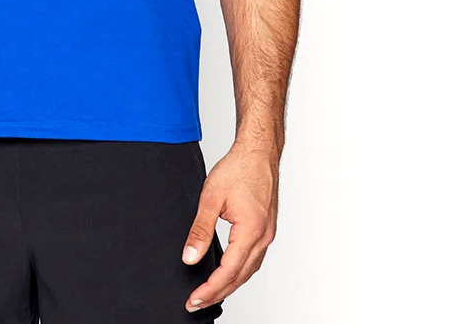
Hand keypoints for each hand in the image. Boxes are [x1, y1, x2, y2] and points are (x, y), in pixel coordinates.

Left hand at [180, 141, 278, 311]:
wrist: (258, 153)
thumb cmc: (238, 169)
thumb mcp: (211, 198)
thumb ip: (200, 230)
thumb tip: (190, 257)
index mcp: (251, 231)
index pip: (228, 271)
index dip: (210, 289)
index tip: (194, 299)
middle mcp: (263, 237)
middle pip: (240, 277)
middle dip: (217, 293)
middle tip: (196, 303)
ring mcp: (267, 235)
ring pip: (248, 271)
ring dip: (229, 284)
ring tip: (208, 293)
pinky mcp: (266, 230)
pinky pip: (253, 259)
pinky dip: (239, 271)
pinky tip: (227, 273)